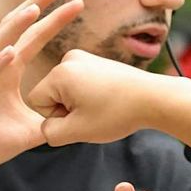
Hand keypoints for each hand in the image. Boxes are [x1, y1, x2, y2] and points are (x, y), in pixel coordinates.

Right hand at [0, 0, 83, 179]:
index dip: (51, 21)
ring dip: (15, 28)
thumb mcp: (26, 131)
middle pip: (15, 31)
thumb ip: (48, 121)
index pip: (32, 39)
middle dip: (36, 8)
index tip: (75, 5)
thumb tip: (73, 121)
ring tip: (33, 10)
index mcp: (6, 72)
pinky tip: (10, 51)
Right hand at [31, 49, 185, 145]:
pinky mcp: (96, 61)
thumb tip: (47, 127)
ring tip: (102, 108)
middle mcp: (68, 59)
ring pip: (65, 91)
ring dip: (78, 105)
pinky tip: (107, 101)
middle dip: (67, 110)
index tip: (81, 118)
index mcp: (59, 73)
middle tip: (94, 114)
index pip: (36, 101)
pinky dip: (88, 96)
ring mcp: (84, 57)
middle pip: (50, 94)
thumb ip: (51, 133)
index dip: (56, 118)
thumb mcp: (78, 131)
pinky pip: (78, 84)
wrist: (153, 97)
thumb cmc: (117, 113)